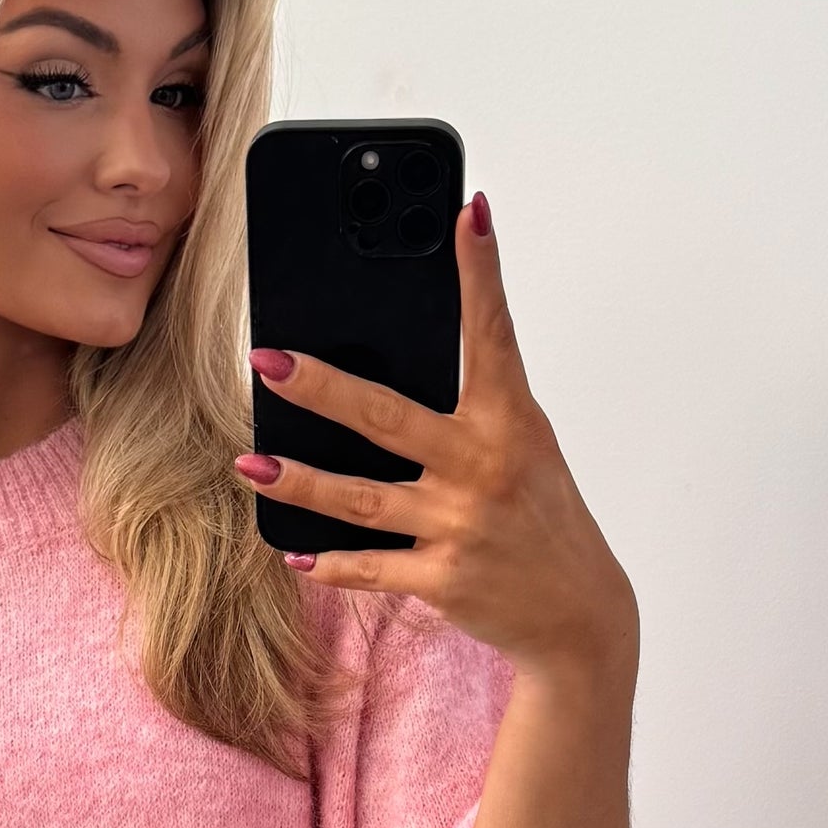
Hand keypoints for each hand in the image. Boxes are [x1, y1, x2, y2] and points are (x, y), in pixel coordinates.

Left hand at [235, 193, 637, 692]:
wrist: (577, 612)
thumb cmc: (540, 514)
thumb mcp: (524, 446)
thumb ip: (472, 406)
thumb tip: (392, 362)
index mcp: (511, 421)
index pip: (493, 334)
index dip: (481, 273)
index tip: (468, 215)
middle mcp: (484, 468)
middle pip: (387, 417)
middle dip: (322, 389)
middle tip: (267, 361)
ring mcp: (459, 526)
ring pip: (362, 498)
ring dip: (301, 481)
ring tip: (250, 463)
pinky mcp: (443, 578)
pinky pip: (371, 566)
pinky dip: (330, 562)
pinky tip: (293, 549)